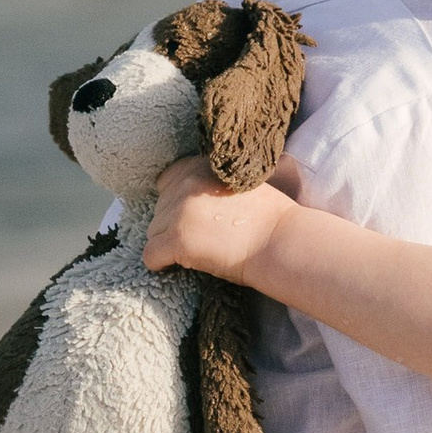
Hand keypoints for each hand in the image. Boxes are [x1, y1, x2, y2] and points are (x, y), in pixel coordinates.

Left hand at [146, 159, 289, 277]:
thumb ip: (211, 184)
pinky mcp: (177, 240)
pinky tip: (176, 266)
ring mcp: (179, 211)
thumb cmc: (270, 218)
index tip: (191, 218)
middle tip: (201, 240)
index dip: (176, 202)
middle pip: (159, 209)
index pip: (167, 181)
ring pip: (153, 232)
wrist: (281, 241)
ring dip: (169, 243)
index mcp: (200, 166)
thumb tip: (191, 199)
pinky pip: (150, 255)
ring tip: (196, 252)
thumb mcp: (239, 183)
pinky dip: (160, 263)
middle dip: (174, 225)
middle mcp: (186, 184)